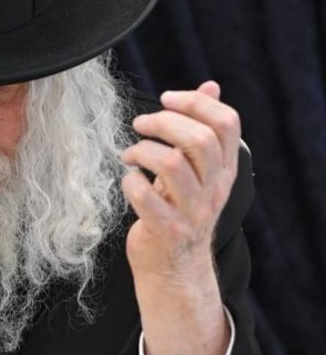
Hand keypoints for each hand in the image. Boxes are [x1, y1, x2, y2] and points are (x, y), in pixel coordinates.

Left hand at [120, 81, 240, 283]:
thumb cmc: (179, 210)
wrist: (174, 269)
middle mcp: (214, 189)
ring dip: (142, 150)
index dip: (196, 103)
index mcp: (224, 170)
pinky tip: (128, 181)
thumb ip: (204, 129)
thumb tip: (211, 85)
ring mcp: (193, 212)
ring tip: (129, 154)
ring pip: (172, 164)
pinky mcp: (168, 231)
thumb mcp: (198, 170)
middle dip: (165, 122)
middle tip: (141, 124)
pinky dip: (130, 182)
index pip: (227, 124)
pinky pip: (146, 197)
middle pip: (200, 140)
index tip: (166, 98)